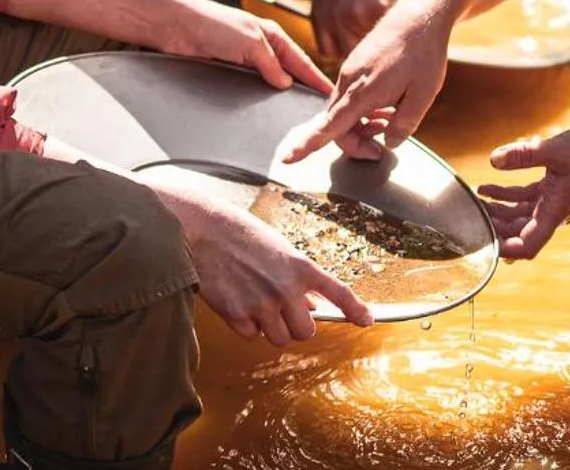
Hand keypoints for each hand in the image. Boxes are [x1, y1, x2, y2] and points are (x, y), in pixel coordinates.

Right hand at [144, 170, 373, 343]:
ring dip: (271, 328)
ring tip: (255, 302)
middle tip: (280, 309)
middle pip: (305, 331)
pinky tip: (236, 301)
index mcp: (300, 266)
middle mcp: (285, 288)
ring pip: (279, 338)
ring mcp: (262, 303)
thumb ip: (297, 277)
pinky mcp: (237, 315)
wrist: (203, 231)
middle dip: (295, 325)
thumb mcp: (277, 249)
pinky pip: (251, 336)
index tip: (367, 321)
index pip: (337, 291)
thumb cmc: (239, 234)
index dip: (355, 309)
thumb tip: (311, 306)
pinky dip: (245, 326)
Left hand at [166, 0, 333, 95]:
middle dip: (300, 90)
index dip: (315, 78)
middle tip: (315, 110)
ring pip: (267, 84)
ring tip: (291, 116)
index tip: (329, 93)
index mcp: (271, 35)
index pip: (300, 61)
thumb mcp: (250, 41)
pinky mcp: (225, 73)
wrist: (174, 27)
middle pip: (287, 74)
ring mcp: (243, 62)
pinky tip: (261, 110)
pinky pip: (248, 90)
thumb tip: (285, 83)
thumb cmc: (210, 22)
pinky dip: (256, 99)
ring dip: (277, 97)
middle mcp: (259, 48)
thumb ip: (270, 63)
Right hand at [284, 2, 452, 163]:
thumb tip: (388, 142)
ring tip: (389, 121)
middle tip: (380, 149)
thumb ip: (403, 125)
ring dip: (360, 125)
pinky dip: (362, 108)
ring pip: (343, 109)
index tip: (287, 158)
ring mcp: (350, 70)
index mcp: (362, 92)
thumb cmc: (423, 53)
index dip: (307, 145)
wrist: (420, 15)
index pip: (328, 127)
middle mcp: (349, 81)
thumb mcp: (422, 96)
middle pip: (336, 124)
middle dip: (354, 142)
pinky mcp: (355, 63)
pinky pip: (349, 94)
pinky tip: (385, 106)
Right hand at [307, 0, 404, 62]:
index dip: (394, 47)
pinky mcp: (319, 22)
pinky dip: (335, 47)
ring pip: (347, 56)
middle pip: (369, 55)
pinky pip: (327, 50)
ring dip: (354, 51)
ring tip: (360, 39)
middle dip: (375, 53)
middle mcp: (355, 18)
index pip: (391, 44)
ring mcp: (335, 21)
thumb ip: (397, 10)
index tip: (397, 46)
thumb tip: (405, 31)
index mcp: (379, 7)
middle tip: (380, 46)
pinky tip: (343, 36)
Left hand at [477, 122, 569, 261]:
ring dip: (498, 211)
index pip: (526, 246)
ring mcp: (555, 201)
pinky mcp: (557, 189)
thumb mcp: (554, 150)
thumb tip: (493, 160)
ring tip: (475, 200)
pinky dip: (508, 196)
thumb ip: (522, 156)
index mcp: (555, 211)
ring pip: (520, 216)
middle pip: (518, 232)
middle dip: (493, 227)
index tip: (482, 244)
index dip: (504, 250)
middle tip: (470, 216)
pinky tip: (490, 187)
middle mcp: (554, 212)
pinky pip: (527, 199)